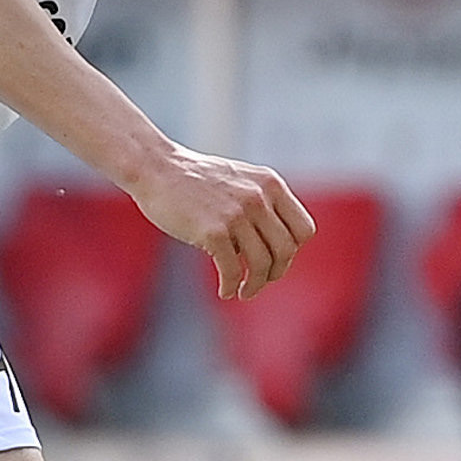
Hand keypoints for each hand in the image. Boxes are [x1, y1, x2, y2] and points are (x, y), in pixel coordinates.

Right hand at [131, 148, 312, 301]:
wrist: (156, 168)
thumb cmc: (196, 181)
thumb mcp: (241, 181)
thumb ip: (263, 205)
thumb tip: (278, 251)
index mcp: (270, 184)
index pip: (304, 230)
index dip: (292, 250)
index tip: (275, 259)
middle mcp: (258, 197)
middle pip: (286, 251)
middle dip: (275, 272)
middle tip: (258, 281)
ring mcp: (237, 214)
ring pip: (262, 264)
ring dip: (255, 286)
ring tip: (243, 292)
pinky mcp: (213, 231)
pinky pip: (233, 270)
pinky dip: (231, 287)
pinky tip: (225, 292)